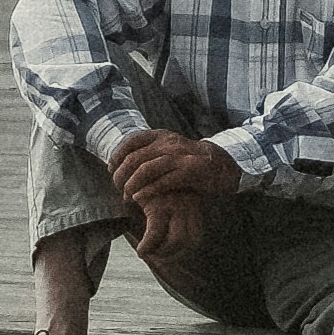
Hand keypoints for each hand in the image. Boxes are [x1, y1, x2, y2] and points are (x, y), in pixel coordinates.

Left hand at [107, 130, 239, 211]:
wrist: (222, 166)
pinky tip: (139, 198)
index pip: (132, 140)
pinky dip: (147, 191)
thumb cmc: (190, 161)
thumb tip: (122, 163)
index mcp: (162, 136)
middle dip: (122, 174)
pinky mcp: (189, 172)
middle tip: (117, 187)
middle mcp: (169, 144)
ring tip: (126, 196)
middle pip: (135, 158)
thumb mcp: (169, 148)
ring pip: (146, 169)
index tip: (111, 168)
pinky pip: (163, 182)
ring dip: (132, 184)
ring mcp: (179, 157)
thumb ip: (150, 151)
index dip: (118, 155)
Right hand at [133, 187, 217, 278]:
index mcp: (193, 205)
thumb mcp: (169, 201)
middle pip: (190, 242)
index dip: (183, 252)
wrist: (137, 166)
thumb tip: (170, 246)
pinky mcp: (157, 205)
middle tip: (158, 260)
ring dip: (161, 254)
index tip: (168, 257)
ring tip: (148, 255)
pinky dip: (148, 246)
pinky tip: (141, 250)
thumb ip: (173, 218)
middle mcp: (188, 206)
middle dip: (174, 256)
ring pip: (175, 242)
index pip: (195, 238)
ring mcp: (174, 205)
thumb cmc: (153, 187)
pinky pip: (154, 235)